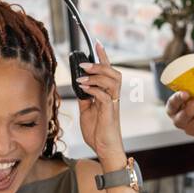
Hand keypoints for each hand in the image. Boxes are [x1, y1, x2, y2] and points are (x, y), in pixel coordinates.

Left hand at [75, 40, 126, 165]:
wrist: (104, 149)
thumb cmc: (98, 132)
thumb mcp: (87, 111)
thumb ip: (85, 98)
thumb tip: (79, 85)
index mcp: (108, 95)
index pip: (108, 71)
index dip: (103, 57)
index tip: (97, 43)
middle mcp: (113, 97)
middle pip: (114, 73)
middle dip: (100, 64)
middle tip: (84, 63)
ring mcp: (113, 104)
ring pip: (112, 81)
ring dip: (96, 76)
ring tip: (82, 76)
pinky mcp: (109, 113)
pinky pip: (104, 96)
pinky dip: (94, 89)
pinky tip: (84, 89)